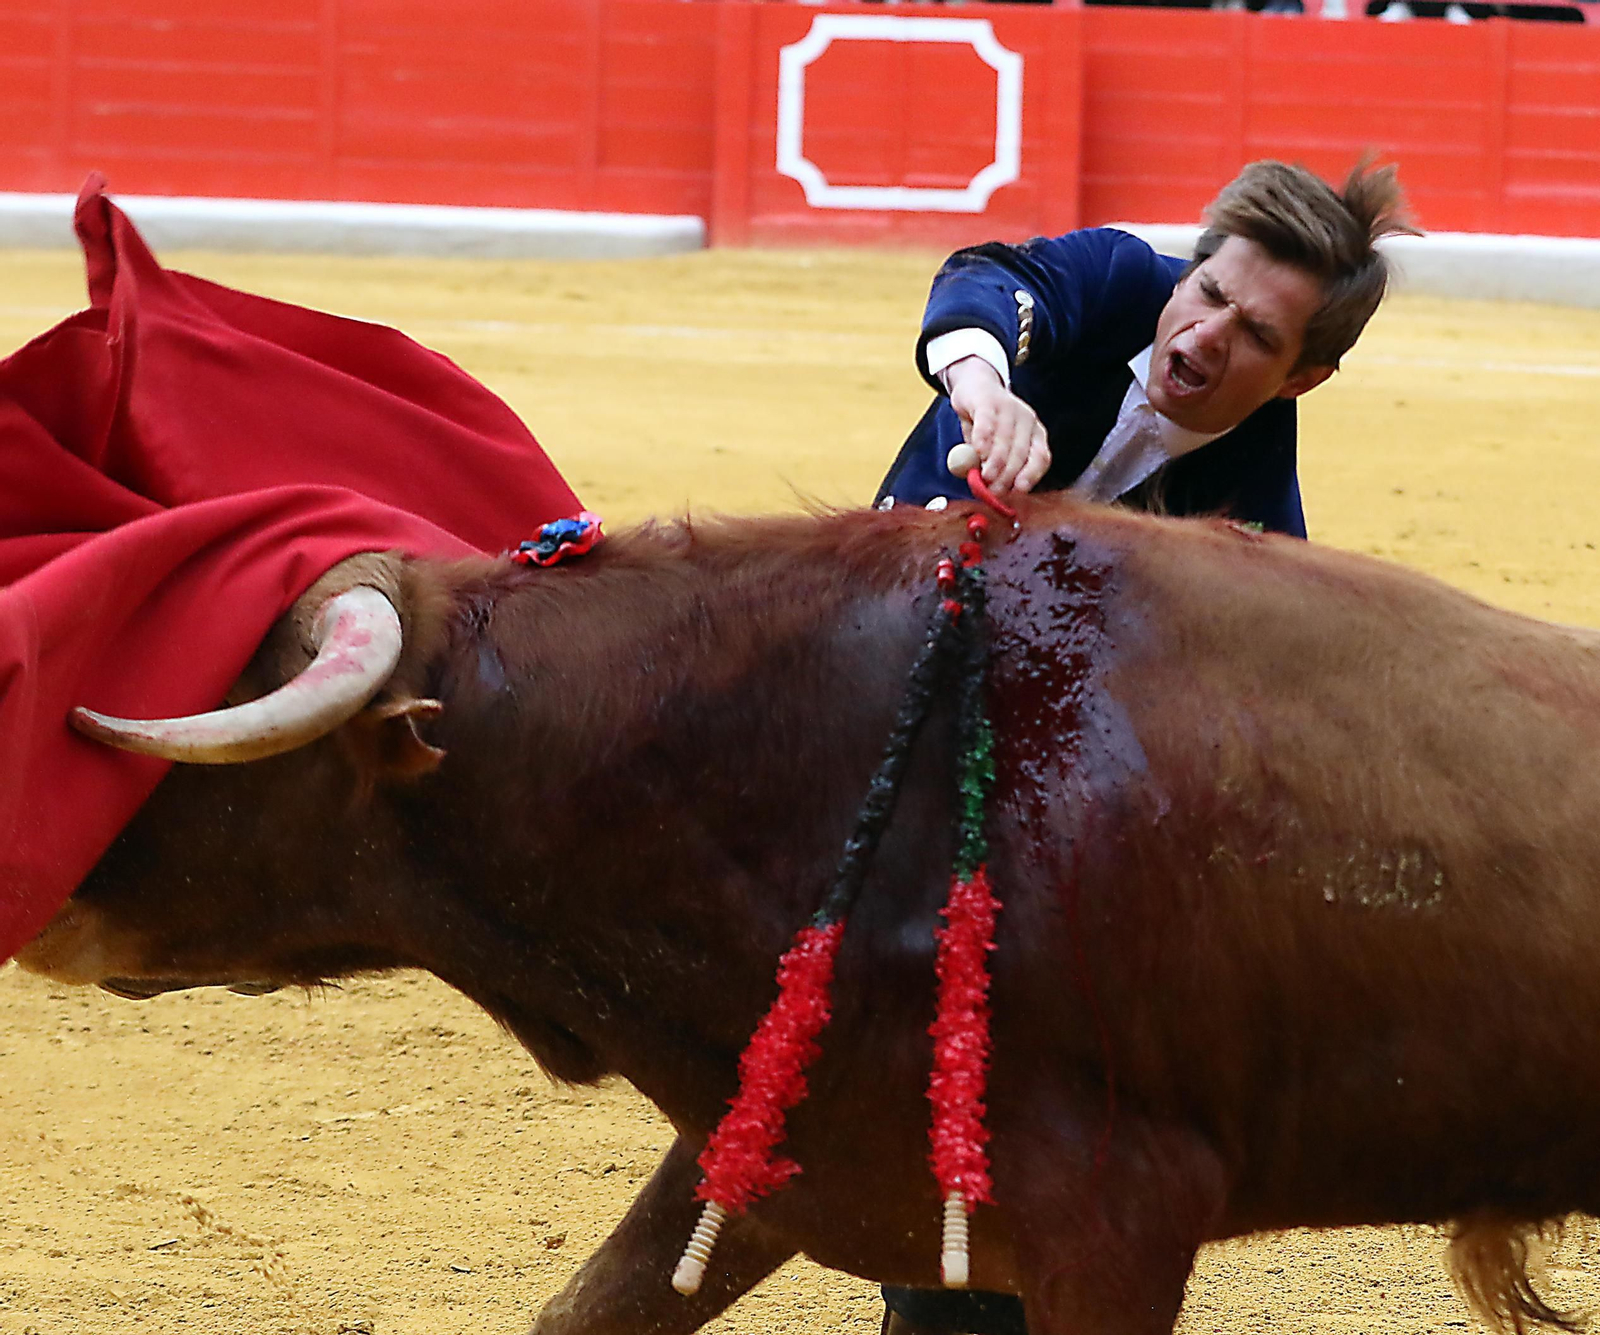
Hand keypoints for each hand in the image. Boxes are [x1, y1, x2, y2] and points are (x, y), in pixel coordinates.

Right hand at [943, 357, 1050, 493]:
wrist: (975, 387)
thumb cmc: (986, 425)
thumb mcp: (994, 447)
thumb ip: (993, 467)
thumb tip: (989, 491)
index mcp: (1035, 434)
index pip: (1041, 457)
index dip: (1031, 476)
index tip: (1018, 491)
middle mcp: (1027, 420)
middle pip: (1021, 452)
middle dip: (1007, 476)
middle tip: (994, 491)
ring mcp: (1009, 409)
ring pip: (1005, 441)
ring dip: (994, 463)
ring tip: (984, 478)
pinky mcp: (988, 402)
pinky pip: (987, 424)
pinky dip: (983, 440)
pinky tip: (978, 452)